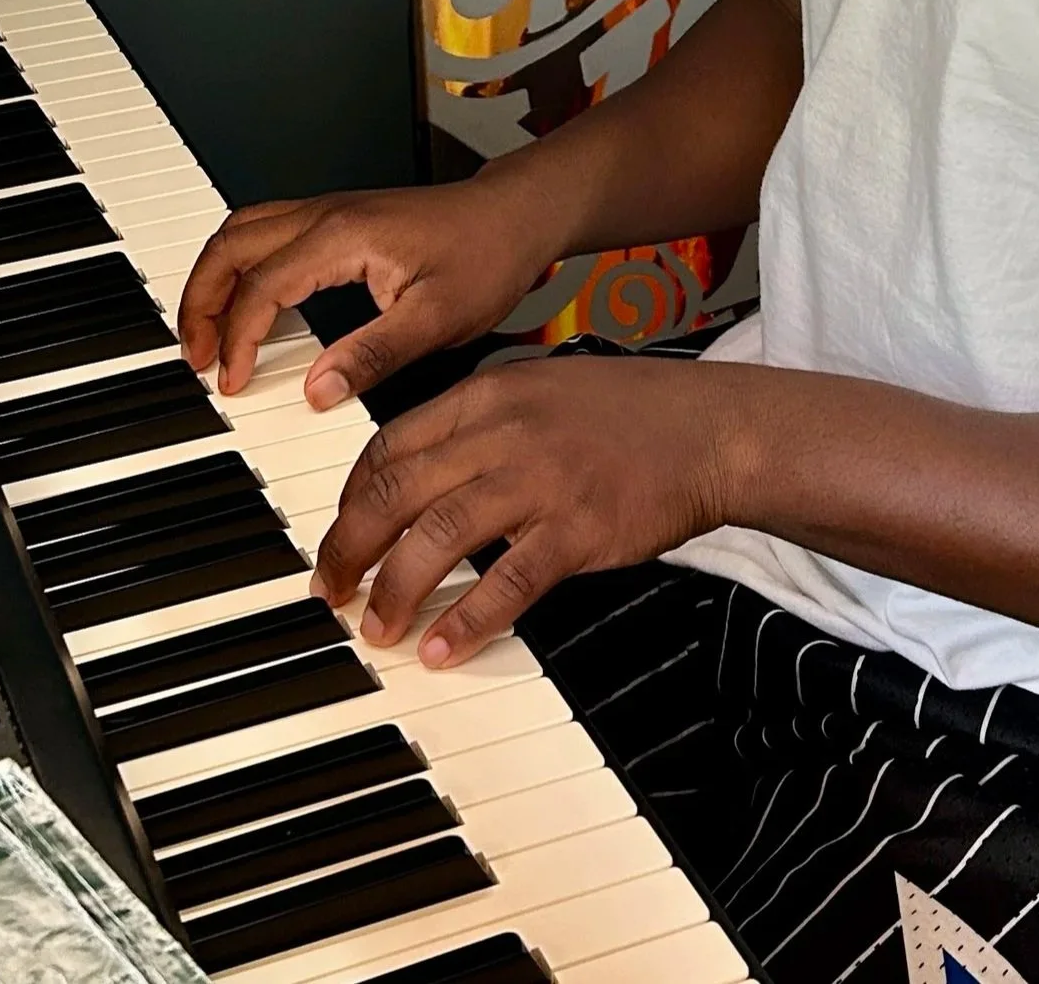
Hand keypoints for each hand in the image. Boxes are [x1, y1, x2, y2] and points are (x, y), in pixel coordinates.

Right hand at [178, 169, 564, 405]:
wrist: (514, 216)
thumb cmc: (484, 256)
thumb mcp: (436, 319)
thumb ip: (372, 355)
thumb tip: (317, 390)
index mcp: (342, 236)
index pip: (261, 287)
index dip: (239, 340)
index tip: (235, 382)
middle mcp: (325, 214)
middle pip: (229, 246)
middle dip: (200, 302)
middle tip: (197, 358)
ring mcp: (328, 211)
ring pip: (240, 231)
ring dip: (213, 279)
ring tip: (209, 335)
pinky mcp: (337, 219)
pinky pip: (263, 232)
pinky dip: (238, 266)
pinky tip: (246, 302)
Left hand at [314, 356, 740, 666]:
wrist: (709, 427)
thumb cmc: (629, 412)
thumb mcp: (540, 389)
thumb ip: (480, 422)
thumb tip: (419, 471)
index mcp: (488, 394)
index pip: (389, 445)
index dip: (350, 499)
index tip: (336, 536)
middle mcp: (503, 432)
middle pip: (396, 491)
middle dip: (348, 548)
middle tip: (329, 591)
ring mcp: (539, 480)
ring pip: (437, 537)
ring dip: (394, 590)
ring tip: (375, 629)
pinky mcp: (577, 529)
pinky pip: (506, 582)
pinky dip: (466, 620)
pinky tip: (441, 649)